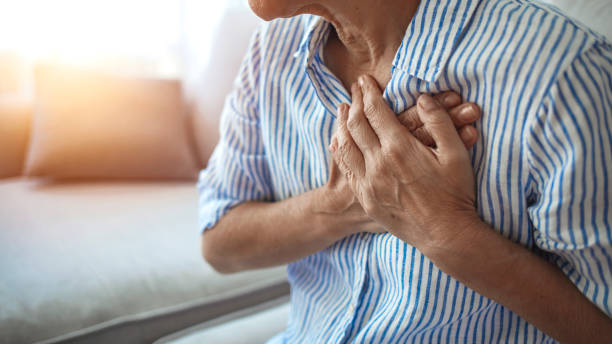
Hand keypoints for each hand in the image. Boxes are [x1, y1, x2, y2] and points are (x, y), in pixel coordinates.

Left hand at [330, 74, 478, 249]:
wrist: (444, 235)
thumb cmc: (455, 193)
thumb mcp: (456, 154)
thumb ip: (439, 122)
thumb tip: (423, 98)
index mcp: (399, 148)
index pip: (376, 111)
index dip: (369, 92)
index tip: (366, 80)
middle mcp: (378, 163)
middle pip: (356, 123)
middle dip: (355, 101)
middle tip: (355, 89)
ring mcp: (368, 182)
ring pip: (345, 144)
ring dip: (342, 123)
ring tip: (344, 109)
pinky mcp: (365, 197)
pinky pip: (346, 167)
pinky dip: (339, 149)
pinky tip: (338, 140)